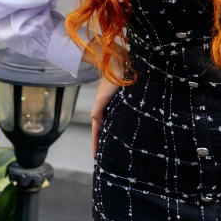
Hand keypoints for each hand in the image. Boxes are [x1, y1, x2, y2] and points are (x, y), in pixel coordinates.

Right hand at [84, 40, 125, 157]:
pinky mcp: (125, 101)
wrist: (123, 64)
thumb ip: (99, 107)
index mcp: (102, 107)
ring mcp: (116, 104)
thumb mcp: (104, 94)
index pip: (97, 130)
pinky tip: (125, 129)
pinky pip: (121, 116)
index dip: (96, 143)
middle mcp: (108, 107)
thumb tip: (95, 120)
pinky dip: (120, 124)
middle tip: (105, 156)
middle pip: (104, 128)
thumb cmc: (113, 78)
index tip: (96, 157)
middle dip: (103, 141)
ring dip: (112, 134)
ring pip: (113, 123)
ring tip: (115, 147)